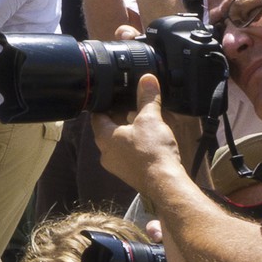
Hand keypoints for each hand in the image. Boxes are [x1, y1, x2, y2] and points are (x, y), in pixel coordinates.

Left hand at [91, 73, 182, 193]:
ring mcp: (116, 165)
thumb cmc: (152, 151)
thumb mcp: (150, 119)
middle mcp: (105, 153)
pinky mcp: (128, 173)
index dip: (104, 104)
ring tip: (145, 122)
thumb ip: (147, 98)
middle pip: (108, 128)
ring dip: (130, 131)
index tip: (112, 97)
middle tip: (133, 107)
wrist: (164, 182)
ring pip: (119, 142)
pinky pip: (129, 154)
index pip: (97, 116)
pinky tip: (150, 140)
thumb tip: (146, 79)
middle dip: (121, 116)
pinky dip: (137, 144)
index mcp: (104, 137)